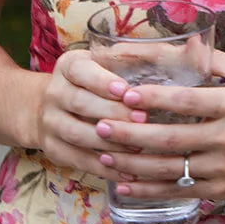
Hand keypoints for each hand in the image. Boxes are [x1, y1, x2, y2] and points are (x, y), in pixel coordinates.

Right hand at [33, 49, 143, 176]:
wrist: (47, 108)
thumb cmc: (92, 82)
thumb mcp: (103, 63)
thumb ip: (129, 59)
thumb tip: (177, 51)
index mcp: (68, 66)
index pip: (81, 70)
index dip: (102, 81)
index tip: (125, 90)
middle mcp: (54, 93)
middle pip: (80, 103)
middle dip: (113, 112)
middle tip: (142, 119)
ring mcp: (50, 122)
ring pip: (77, 134)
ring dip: (109, 142)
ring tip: (138, 146)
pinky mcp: (53, 149)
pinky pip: (78, 161)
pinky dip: (104, 168)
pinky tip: (128, 172)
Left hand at [92, 50, 224, 203]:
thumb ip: (216, 61)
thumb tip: (181, 45)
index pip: (187, 101)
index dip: (153, 98)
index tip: (125, 94)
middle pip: (171, 138)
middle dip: (130, 134)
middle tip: (99, 126)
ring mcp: (224, 166)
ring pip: (169, 168)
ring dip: (132, 163)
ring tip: (103, 154)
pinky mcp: (221, 188)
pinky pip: (178, 190)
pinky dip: (148, 189)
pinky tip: (123, 183)